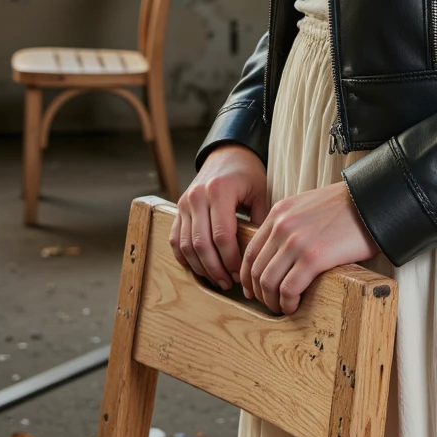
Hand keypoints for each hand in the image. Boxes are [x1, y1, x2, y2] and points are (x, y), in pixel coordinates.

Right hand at [170, 144, 267, 291]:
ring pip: (186, 245)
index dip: (231, 260)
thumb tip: (261, 256)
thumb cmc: (247, 174)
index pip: (222, 236)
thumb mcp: (260, 192)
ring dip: (201, 267)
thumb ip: (261, 221)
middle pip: (201, 244)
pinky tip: (200, 268)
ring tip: (218, 279)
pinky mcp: (178, 208)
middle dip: (215, 269)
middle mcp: (197, 197)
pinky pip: (175, 239)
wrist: (227, 154)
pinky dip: (185, 257)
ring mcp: (184, 203)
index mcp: (219, 191)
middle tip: (229, 283)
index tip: (242, 273)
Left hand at [241, 181, 379, 314]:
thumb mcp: (308, 207)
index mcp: (279, 213)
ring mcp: (296, 241)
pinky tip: (295, 306)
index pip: (250, 251)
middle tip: (269, 304)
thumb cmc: (347, 208)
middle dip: (259, 293)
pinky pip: (289, 289)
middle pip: (255, 269)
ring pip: (268, 282)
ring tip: (283, 307)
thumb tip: (280, 255)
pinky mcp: (314, 258)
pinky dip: (288, 303)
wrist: (373, 202)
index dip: (248, 277)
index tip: (253, 290)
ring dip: (272, 301)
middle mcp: (282, 226)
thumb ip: (290, 225)